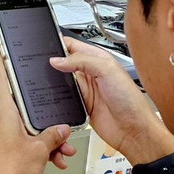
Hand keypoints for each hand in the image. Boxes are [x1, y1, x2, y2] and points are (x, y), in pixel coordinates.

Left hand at [0, 52, 76, 173]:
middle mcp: (1, 121)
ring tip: (63, 148)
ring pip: (29, 126)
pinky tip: (56, 159)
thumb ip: (52, 135)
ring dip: (47, 135)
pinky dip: (42, 148)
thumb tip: (61, 128)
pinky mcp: (7, 150)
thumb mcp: (39, 149)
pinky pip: (28, 141)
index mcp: (4, 113)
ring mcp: (4, 136)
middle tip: (54, 104)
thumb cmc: (8, 172)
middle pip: (22, 104)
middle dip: (43, 109)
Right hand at [50, 37, 173, 164]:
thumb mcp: (108, 70)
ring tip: (44, 78)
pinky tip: (52, 95)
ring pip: (62, 80)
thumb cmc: (130, 100)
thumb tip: (58, 60)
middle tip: (40, 62)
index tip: (45, 45)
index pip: (74, 45)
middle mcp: (91, 73)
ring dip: (54, 80)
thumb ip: (82, 61)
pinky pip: (63, 98)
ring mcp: (85, 90)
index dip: (60, 43)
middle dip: (53, 61)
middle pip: (65, 62)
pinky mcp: (81, 105)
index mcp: (98, 59)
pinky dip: (57, 96)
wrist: (134, 131)